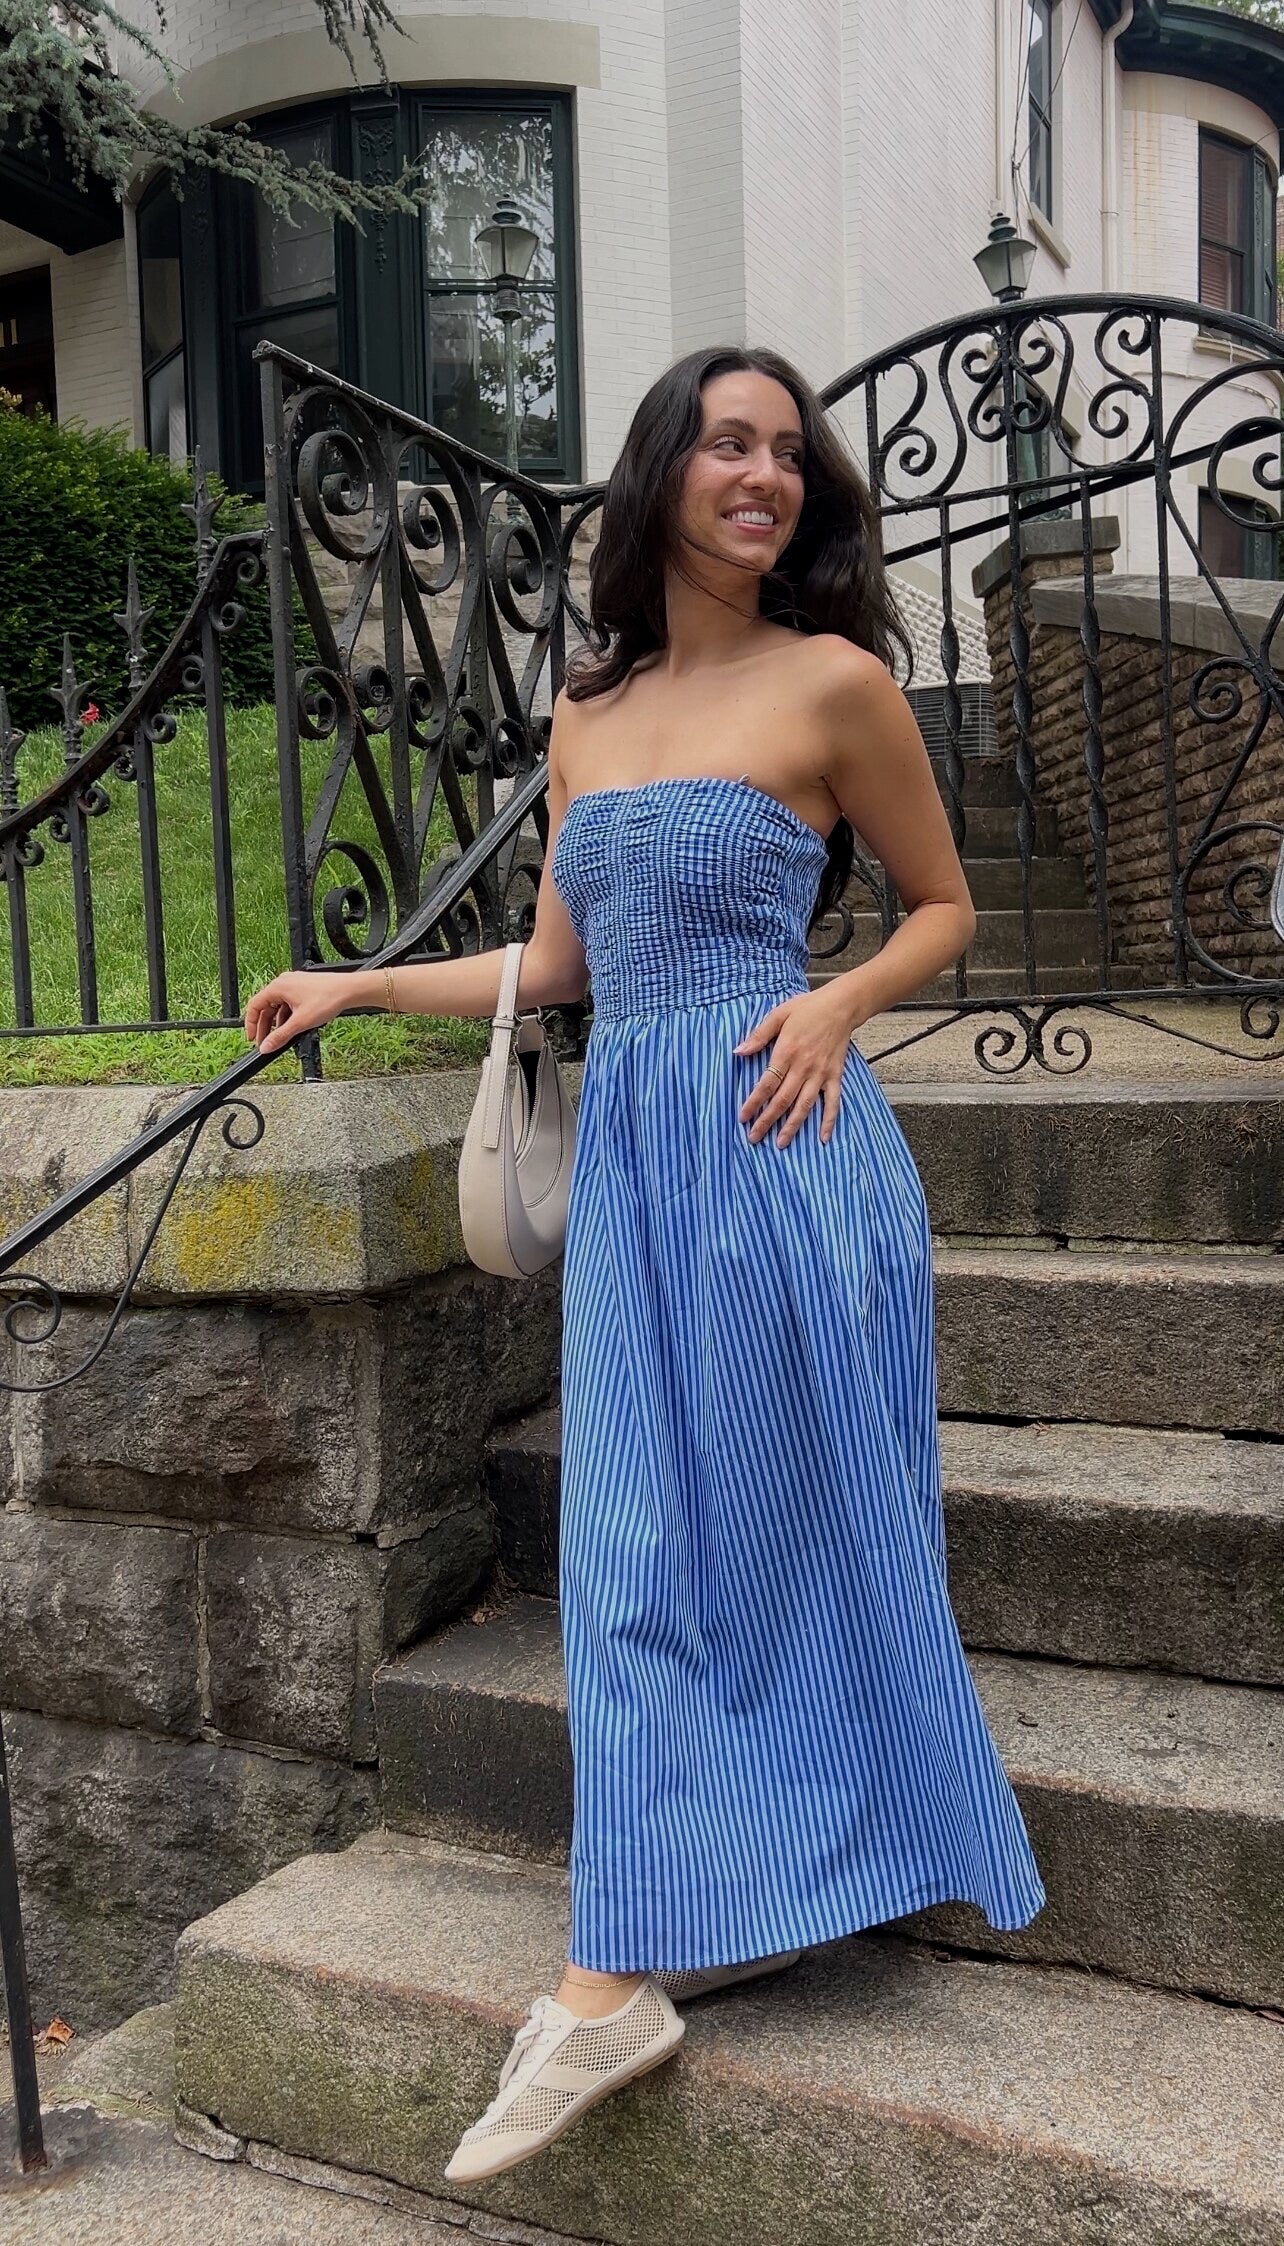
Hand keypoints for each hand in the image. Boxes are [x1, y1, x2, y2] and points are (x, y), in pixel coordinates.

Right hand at [244, 971, 353, 1055]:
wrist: (349, 990)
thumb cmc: (328, 998)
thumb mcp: (301, 1022)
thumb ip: (281, 1036)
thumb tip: (266, 1046)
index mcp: (278, 987)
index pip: (254, 1006)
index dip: (251, 1024)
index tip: (253, 1038)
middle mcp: (283, 983)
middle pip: (266, 1007)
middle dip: (265, 1027)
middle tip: (266, 1043)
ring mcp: (294, 984)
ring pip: (278, 1006)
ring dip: (277, 1023)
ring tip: (280, 1038)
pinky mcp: (303, 988)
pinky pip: (288, 1003)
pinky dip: (287, 1016)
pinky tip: (293, 1028)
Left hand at [733, 979, 870, 1147]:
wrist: (841, 1006)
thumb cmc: (807, 1009)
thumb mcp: (778, 1014)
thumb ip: (759, 1035)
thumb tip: (739, 1051)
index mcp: (787, 1052)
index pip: (767, 1083)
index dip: (754, 1102)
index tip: (743, 1117)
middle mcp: (804, 1067)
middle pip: (783, 1100)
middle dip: (767, 1120)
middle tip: (754, 1138)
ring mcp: (821, 1074)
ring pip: (805, 1105)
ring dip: (793, 1126)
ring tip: (781, 1143)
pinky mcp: (835, 1076)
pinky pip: (833, 1102)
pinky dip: (829, 1121)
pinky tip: (823, 1137)